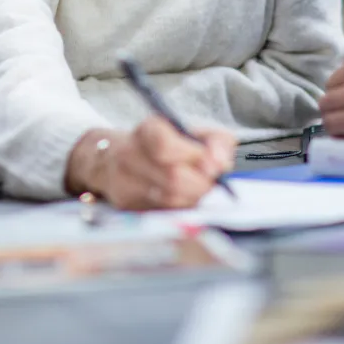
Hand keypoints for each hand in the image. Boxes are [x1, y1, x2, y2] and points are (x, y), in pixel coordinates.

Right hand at [65, 116, 235, 210]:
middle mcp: (129, 153)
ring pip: (169, 200)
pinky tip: (182, 200)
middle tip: (210, 183)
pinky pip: (162, 213)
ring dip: (192, 198)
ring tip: (197, 190)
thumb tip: (220, 165)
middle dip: (200, 184)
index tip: (213, 166)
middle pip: (172, 177)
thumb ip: (217, 142)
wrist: (127, 159)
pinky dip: (179, 210)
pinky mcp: (126, 206)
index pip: (165, 145)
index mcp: (148, 130)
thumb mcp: (197, 133)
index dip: (194, 157)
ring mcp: (124, 181)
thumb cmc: (172, 146)